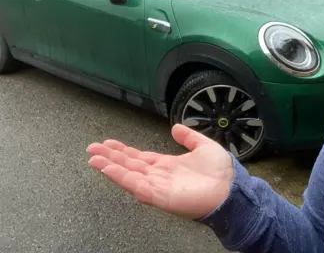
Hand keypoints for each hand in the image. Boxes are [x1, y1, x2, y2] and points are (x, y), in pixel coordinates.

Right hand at [87, 124, 233, 219]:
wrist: (231, 188)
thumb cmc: (221, 172)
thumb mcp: (204, 146)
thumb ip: (189, 137)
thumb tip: (175, 127)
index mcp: (168, 165)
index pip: (140, 157)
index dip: (123, 151)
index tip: (108, 143)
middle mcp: (159, 176)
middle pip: (129, 165)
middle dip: (110, 157)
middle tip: (92, 148)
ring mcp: (157, 186)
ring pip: (128, 175)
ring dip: (110, 166)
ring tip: (93, 158)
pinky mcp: (159, 196)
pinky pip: (136, 185)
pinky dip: (120, 177)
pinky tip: (108, 169)